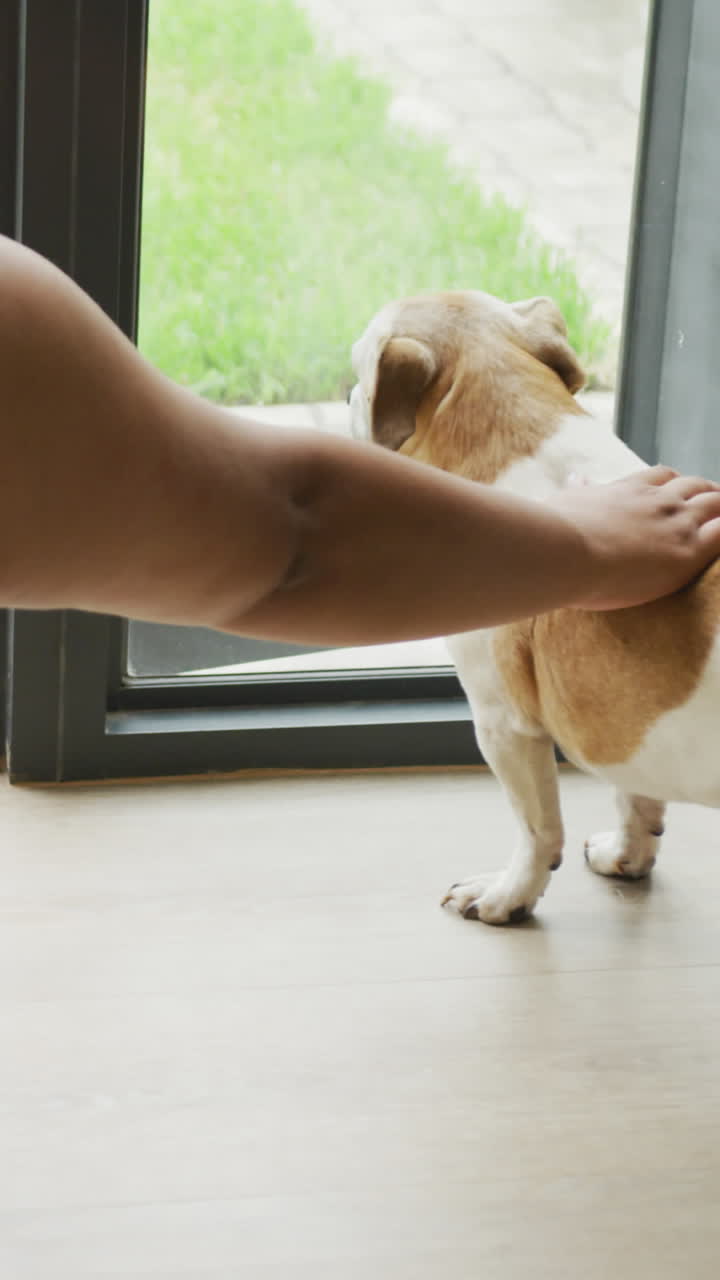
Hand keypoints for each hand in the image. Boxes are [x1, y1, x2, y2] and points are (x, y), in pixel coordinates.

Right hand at [555, 465, 719, 609]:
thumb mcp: (566, 501)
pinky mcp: (688, 551)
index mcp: (628, 489)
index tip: (678, 490)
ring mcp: (675, 522)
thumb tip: (577, 477)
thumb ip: (579, 491)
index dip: (674, 483)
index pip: (661, 476)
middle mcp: (657, 500)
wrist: (564, 552)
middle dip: (706, 492)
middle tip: (715, 501)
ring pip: (715, 503)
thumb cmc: (556, 531)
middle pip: (694, 486)